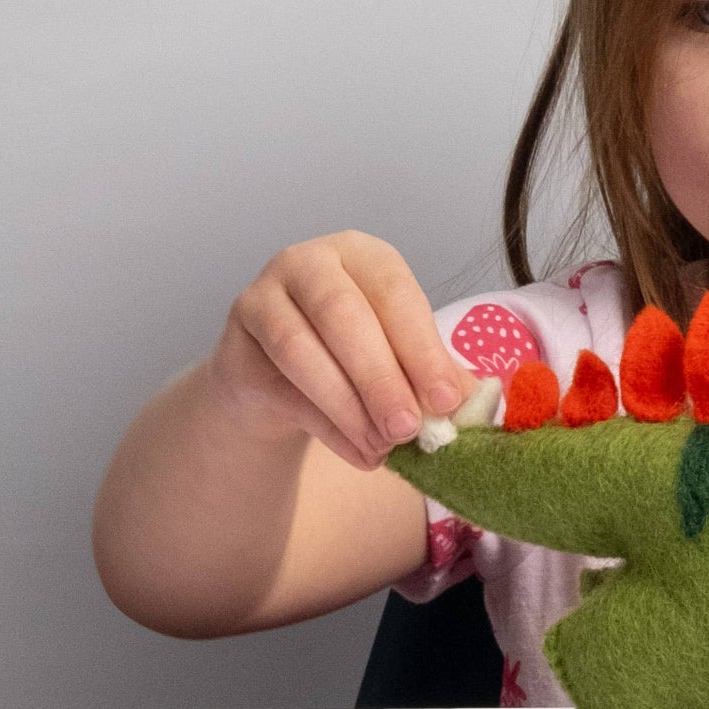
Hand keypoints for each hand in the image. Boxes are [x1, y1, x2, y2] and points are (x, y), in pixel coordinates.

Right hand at [204, 231, 475, 472]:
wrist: (276, 381)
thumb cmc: (353, 356)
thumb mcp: (399, 355)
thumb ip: (433, 372)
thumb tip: (474, 402)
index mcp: (363, 254)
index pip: (395, 292)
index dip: (421, 348)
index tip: (446, 400)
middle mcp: (308, 263)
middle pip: (343, 315)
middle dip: (381, 377)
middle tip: (410, 428)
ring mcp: (262, 300)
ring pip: (301, 351)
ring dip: (350, 406)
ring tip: (385, 447)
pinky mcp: (234, 348)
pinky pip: (280, 388)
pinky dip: (327, 427)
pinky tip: (360, 454)